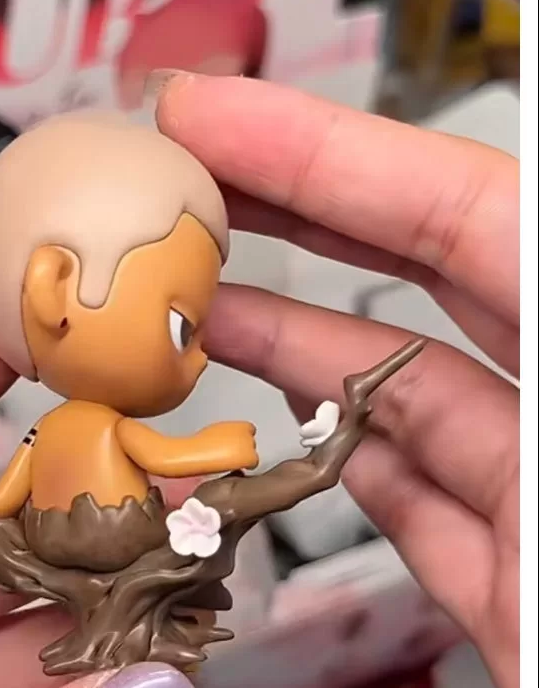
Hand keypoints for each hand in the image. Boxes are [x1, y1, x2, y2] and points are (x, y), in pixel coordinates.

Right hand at [154, 73, 518, 687]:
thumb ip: (496, 375)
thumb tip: (359, 350)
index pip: (467, 211)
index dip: (325, 150)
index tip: (209, 118)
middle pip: (429, 259)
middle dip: (293, 196)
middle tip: (185, 164)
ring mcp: (535, 490)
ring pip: (393, 372)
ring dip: (279, 319)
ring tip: (183, 283)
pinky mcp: (504, 570)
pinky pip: (397, 476)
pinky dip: (313, 432)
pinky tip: (253, 397)